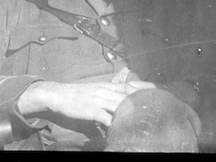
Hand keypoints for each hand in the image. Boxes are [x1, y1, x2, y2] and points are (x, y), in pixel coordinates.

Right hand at [18, 80, 154, 127]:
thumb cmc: (77, 94)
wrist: (58, 94)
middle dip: (143, 100)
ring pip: (120, 105)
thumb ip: (110, 91)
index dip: (144, 87)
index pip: (129, 85)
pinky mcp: (92, 110)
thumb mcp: (96, 89)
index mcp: (107, 86)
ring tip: (145, 118)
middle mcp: (106, 91)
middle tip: (158, 105)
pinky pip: (106, 118)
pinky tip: (121, 130)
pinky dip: (115, 124)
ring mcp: (99, 100)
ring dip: (132, 112)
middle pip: (129, 95)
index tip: (158, 89)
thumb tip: (122, 93)